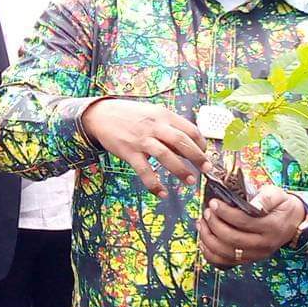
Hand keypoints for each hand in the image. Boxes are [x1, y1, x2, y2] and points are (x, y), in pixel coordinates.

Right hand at [80, 98, 204, 196]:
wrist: (101, 115)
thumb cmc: (130, 115)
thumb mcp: (152, 113)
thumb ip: (168, 126)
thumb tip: (186, 144)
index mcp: (163, 115)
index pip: (189, 129)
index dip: (201, 143)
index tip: (204, 153)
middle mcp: (154, 126)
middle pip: (182, 142)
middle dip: (197, 157)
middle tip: (207, 169)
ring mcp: (142, 140)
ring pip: (166, 156)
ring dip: (180, 170)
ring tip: (190, 181)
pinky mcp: (130, 152)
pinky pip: (145, 171)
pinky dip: (154, 184)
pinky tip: (162, 193)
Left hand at [198, 183, 306, 266]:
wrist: (293, 222)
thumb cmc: (281, 206)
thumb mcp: (278, 195)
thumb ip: (265, 198)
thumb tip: (252, 204)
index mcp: (271, 227)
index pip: (244, 222)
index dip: (225, 213)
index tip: (214, 203)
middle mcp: (264, 244)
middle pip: (233, 239)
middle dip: (215, 225)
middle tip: (207, 212)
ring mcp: (256, 255)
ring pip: (227, 254)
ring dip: (209, 239)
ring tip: (202, 224)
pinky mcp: (249, 260)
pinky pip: (226, 262)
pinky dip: (211, 254)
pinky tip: (204, 241)